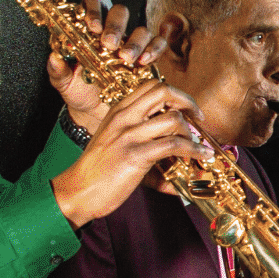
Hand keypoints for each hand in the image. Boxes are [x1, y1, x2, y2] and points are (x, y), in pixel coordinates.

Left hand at [50, 0, 167, 133]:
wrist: (96, 112)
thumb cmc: (79, 92)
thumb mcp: (63, 82)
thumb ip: (57, 70)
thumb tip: (54, 57)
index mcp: (89, 32)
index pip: (92, 6)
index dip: (94, 11)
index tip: (93, 27)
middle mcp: (111, 33)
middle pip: (120, 13)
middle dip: (116, 26)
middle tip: (109, 44)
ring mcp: (131, 44)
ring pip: (140, 29)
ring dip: (135, 42)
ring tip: (127, 59)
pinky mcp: (147, 57)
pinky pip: (158, 44)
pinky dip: (154, 49)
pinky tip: (145, 61)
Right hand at [51, 79, 206, 226]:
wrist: (78, 190)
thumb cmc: (99, 170)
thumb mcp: (116, 142)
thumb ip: (143, 138)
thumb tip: (177, 150)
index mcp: (118, 111)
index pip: (152, 86)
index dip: (175, 95)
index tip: (186, 110)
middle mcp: (123, 117)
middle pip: (164, 91)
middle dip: (188, 103)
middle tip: (198, 120)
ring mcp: (129, 134)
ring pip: (174, 119)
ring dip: (191, 134)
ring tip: (194, 148)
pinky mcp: (135, 155)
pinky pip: (174, 145)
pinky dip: (193, 151)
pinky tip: (200, 157)